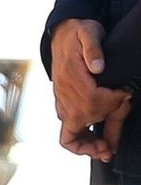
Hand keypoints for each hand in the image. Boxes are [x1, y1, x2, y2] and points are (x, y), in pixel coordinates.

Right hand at [50, 18, 129, 158]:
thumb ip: (93, 49)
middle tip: (113, 144)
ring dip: (88, 146)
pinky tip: (97, 143)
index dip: (111, 102)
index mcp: (71, 78)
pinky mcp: (64, 106)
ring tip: (105, 151)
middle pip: (81, 123)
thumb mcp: (88, 32)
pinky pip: (68, 131)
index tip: (123, 94)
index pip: (92, 102)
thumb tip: (98, 67)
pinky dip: (80, 142)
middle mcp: (64, 95)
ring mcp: (62, 102)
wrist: (62, 33)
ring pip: (70, 133)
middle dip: (97, 137)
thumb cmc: (78, 33)